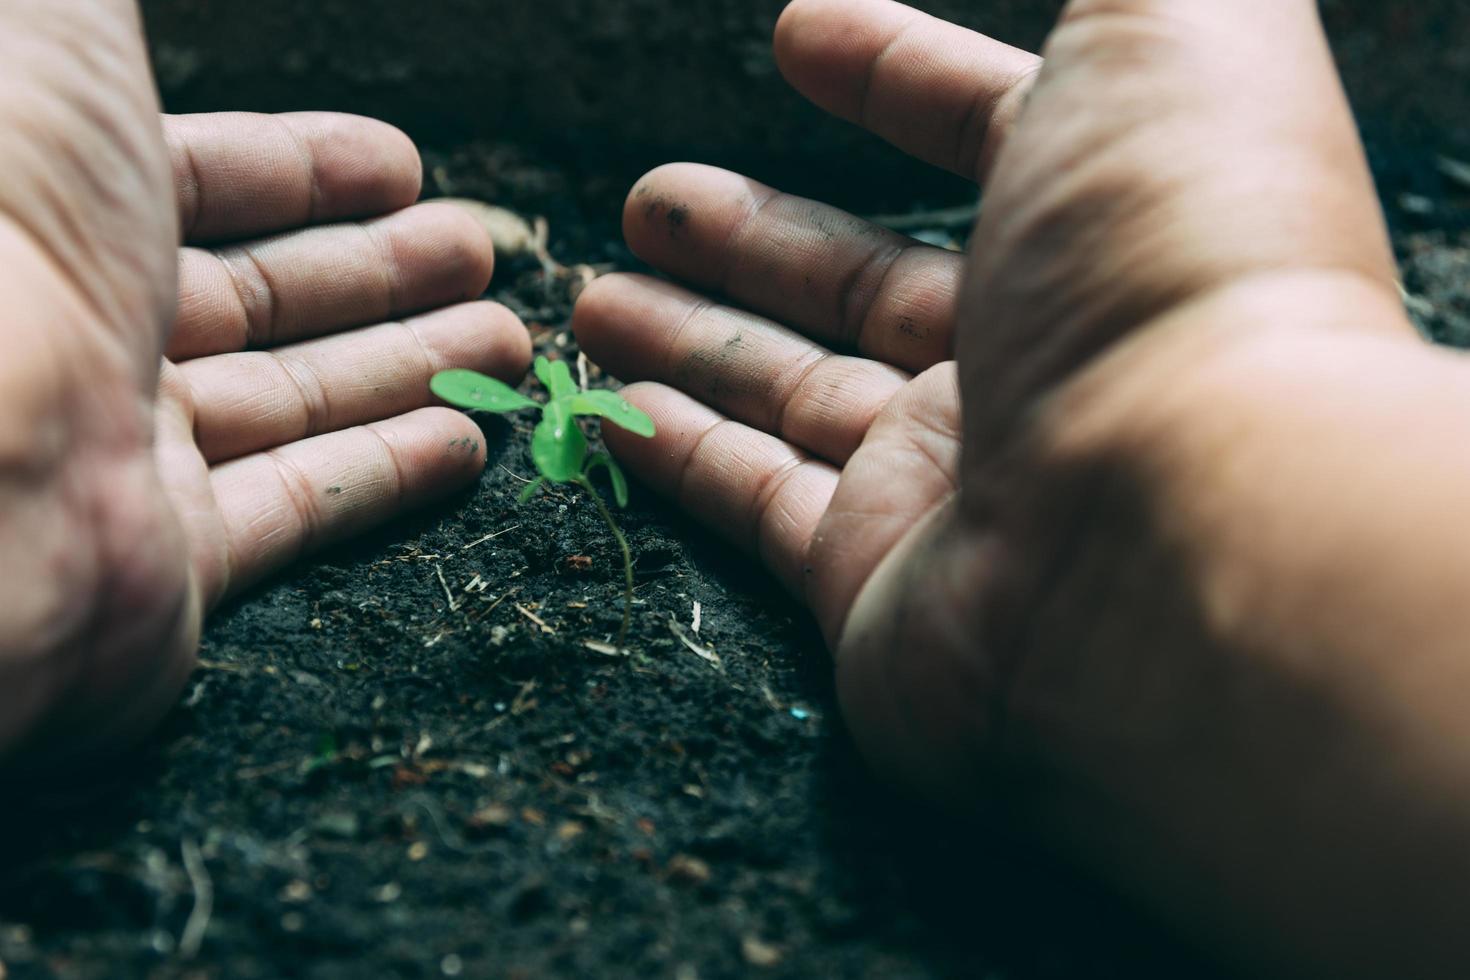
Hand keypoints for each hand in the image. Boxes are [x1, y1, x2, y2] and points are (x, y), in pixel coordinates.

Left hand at [0, 1, 524, 766]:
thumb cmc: (4, 242)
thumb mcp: (52, 51)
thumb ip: (93, 13)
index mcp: (54, 219)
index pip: (196, 188)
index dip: (305, 170)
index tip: (401, 166)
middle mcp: (90, 336)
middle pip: (263, 299)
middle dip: (382, 272)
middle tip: (476, 254)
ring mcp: (129, 455)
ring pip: (294, 403)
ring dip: (409, 368)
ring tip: (508, 343)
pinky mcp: (169, 563)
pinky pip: (295, 510)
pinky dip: (385, 477)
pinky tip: (465, 447)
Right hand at [576, 0, 1469, 974]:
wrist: (1177, 541)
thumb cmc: (1176, 268)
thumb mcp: (1171, 31)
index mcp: (1102, 224)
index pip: (989, 127)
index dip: (894, 71)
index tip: (797, 34)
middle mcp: (1031, 355)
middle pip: (866, 281)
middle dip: (753, 234)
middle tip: (649, 198)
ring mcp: (950, 477)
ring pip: (797, 393)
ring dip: (693, 339)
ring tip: (589, 297)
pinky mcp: (876, 578)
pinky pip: (760, 502)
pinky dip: (682, 454)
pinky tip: (610, 406)